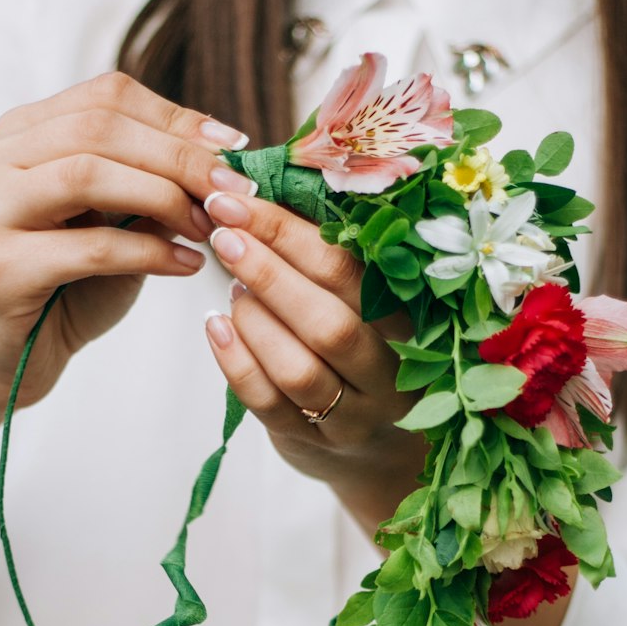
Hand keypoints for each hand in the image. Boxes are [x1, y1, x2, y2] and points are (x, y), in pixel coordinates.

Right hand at [0, 70, 254, 416]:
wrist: (4, 361)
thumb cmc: (67, 290)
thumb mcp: (116, 224)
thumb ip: (151, 184)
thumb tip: (224, 151)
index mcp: (20, 133)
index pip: (107, 96)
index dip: (177, 119)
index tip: (235, 149)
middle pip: (101, 128)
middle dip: (180, 158)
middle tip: (235, 191)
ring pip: (89, 175)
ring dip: (165, 197)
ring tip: (210, 227)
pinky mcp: (1, 267)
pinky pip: (91, 248)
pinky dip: (149, 253)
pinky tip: (187, 266)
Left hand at [201, 189, 428, 535]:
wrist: (375, 447)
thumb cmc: (362, 351)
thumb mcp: (367, 302)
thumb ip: (333, 253)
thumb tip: (268, 178)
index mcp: (410, 322)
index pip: (352, 272)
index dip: (291, 233)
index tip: (240, 198)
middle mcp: (389, 375)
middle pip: (330, 324)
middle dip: (270, 271)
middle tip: (224, 232)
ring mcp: (352, 417)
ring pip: (299, 370)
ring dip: (255, 319)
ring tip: (230, 284)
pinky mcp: (313, 445)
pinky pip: (268, 406)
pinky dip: (236, 363)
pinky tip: (216, 327)